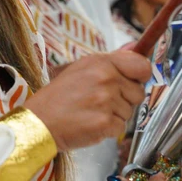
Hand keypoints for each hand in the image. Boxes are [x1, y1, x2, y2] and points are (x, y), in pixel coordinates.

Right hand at [26, 49, 149, 150]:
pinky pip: (121, 128)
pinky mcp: (105, 123)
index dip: (141, 76)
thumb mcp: (81, 69)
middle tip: (101, 101)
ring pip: (129, 112)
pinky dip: (108, 130)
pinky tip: (91, 123)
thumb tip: (137, 51)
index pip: (141, 66)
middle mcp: (106, 78)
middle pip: (138, 93)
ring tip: (91, 112)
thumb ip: (112, 62)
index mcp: (101, 62)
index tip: (133, 82)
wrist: (40, 120)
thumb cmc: (59, 96)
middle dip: (125, 100)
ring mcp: (106, 101)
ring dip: (114, 115)